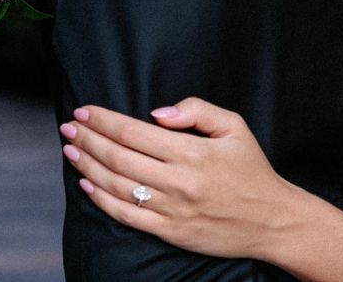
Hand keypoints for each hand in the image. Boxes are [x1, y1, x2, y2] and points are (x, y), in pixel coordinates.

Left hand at [59, 98, 305, 261]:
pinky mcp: (171, 232)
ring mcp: (173, 210)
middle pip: (119, 157)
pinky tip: (87, 186)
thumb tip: (156, 113)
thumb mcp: (234, 127)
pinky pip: (128, 216)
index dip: (103, 120)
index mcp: (192, 153)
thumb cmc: (252, 170)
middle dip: (88, 139)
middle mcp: (179, 182)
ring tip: (71, 150)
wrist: (274, 221)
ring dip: (88, 167)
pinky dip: (102, 200)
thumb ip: (196, 110)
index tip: (84, 111)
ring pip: (118, 186)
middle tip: (69, 127)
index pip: (134, 132)